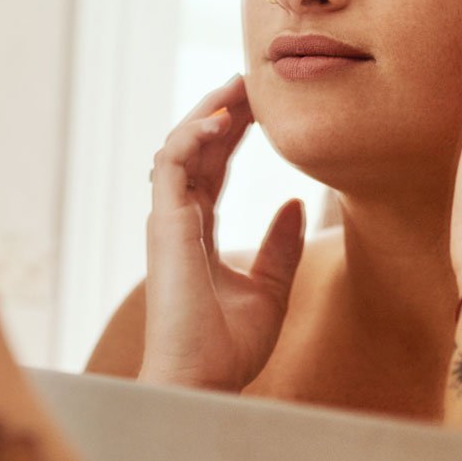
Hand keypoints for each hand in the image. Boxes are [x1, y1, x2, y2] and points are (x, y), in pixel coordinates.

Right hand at [139, 75, 307, 391]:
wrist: (202, 380)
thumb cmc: (228, 348)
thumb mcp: (271, 289)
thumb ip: (281, 246)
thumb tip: (297, 203)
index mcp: (197, 231)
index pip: (214, 167)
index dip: (234, 132)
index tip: (261, 106)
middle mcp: (178, 219)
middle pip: (196, 148)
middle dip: (221, 110)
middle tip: (250, 80)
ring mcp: (168, 219)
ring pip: (179, 146)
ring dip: (207, 113)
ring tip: (238, 89)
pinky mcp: (164, 223)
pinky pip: (173, 163)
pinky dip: (194, 136)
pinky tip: (224, 120)